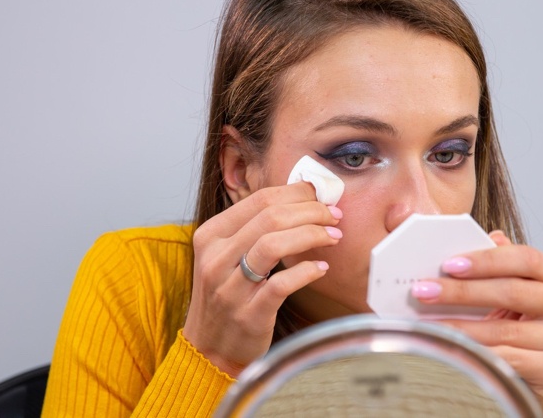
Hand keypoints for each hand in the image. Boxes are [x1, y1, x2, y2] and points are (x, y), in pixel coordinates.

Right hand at [182, 182, 341, 376]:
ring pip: (273, 245)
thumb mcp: (227, 255)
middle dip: (310, 211)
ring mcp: (230, 288)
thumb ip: (255, 228)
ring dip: (311, 234)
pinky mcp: (248, 315)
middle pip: (270, 217)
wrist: (209, 349)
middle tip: (334, 215)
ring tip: (334, 236)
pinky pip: (281, 284)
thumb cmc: (228, 295)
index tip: (321, 195)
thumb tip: (303, 199)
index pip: (258, 200)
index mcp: (210, 235)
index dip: (296, 193)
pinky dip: (306, 271)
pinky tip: (321, 267)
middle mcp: (215, 258)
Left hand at [413, 231, 542, 417]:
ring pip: (504, 330)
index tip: (448, 264)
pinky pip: (507, 360)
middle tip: (424, 291)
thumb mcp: (512, 291)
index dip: (486, 260)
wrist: (541, 374)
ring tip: (427, 324)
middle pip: (511, 292)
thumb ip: (498, 265)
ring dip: (459, 327)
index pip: (525, 258)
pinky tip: (450, 349)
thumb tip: (480, 239)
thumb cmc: (521, 324)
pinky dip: (474, 353)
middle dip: (462, 292)